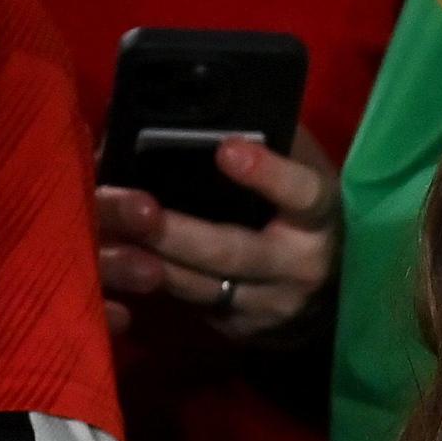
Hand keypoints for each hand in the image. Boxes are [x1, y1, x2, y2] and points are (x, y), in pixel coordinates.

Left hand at [96, 127, 340, 340]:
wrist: (332, 291)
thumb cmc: (303, 212)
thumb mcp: (303, 171)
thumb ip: (270, 142)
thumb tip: (209, 109)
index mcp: (319, 217)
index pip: (302, 194)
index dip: (269, 174)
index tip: (227, 149)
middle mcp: (300, 266)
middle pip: (233, 252)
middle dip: (179, 233)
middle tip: (136, 209)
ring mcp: (270, 306)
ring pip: (201, 287)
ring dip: (149, 261)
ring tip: (108, 234)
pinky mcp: (242, 331)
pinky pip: (190, 306)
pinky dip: (152, 282)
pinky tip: (119, 262)